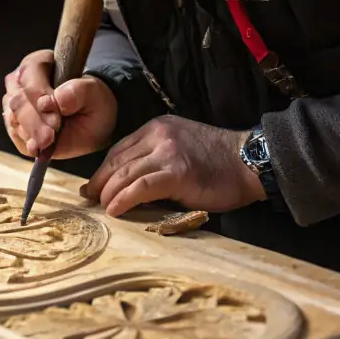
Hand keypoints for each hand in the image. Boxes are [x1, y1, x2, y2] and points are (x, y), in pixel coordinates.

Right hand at [2, 49, 117, 159]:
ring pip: (14, 119)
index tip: (56, 119)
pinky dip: (27, 143)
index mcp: (38, 64)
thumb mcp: (95, 93)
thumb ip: (78, 91)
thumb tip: (56, 99)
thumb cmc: (92, 101)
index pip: (30, 78)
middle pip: (18, 101)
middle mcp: (20, 81)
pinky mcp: (15, 125)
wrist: (92, 120)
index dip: (40, 98)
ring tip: (48, 143)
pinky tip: (40, 147)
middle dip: (35, 123)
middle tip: (51, 137)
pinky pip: (15, 135)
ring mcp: (14, 103)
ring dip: (31, 134)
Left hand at [81, 115, 267, 217]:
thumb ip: (154, 160)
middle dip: (100, 182)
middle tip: (90, 200)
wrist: (249, 163)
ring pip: (125, 174)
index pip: (119, 150)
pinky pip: (141, 187)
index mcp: (156, 128)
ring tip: (102, 208)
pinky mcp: (177, 172)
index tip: (93, 187)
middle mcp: (158, 136)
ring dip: (109, 194)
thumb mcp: (180, 150)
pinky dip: (124, 199)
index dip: (103, 170)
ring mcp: (168, 152)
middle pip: (118, 161)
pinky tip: (116, 209)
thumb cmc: (217, 164)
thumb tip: (126, 186)